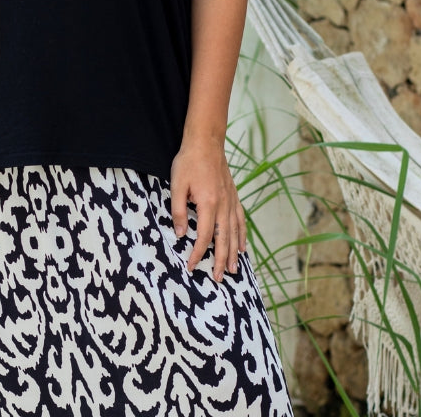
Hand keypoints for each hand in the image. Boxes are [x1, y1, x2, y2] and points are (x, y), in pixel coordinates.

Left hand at [170, 140, 245, 281]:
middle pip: (223, 239)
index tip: (190, 266)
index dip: (197, 253)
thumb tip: (180, 234)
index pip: (204, 236)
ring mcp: (231, 201)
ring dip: (233, 253)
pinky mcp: (233, 196)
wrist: (206, 142)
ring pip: (235, 233)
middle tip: (217, 279)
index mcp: (209, 204)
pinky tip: (242, 247)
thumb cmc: (189, 161)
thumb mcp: (177, 184)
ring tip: (232, 270)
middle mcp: (224, 205)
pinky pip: (241, 220)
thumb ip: (178, 210)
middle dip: (220, 261)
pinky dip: (242, 235)